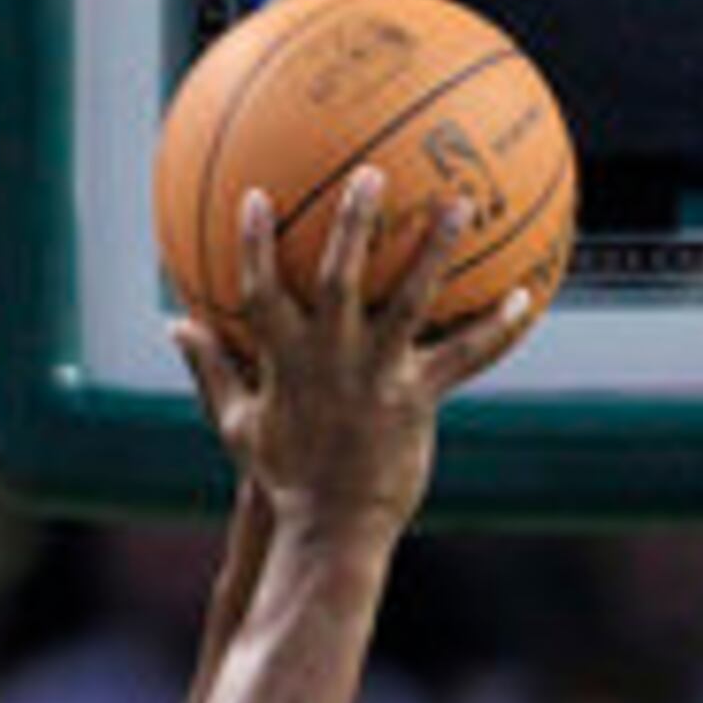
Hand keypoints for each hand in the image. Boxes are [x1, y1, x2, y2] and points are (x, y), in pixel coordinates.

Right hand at [170, 169, 532, 539]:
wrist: (330, 528)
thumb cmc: (283, 478)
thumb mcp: (236, 424)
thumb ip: (209, 369)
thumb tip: (177, 326)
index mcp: (283, 360)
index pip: (260, 291)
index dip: (256, 243)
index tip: (258, 196)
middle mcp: (331, 358)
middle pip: (341, 278)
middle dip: (353, 223)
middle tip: (370, 173)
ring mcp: (378, 376)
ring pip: (411, 301)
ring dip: (436, 250)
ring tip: (460, 204)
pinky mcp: (417, 398)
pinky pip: (463, 356)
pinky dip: (496, 328)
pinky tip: (526, 298)